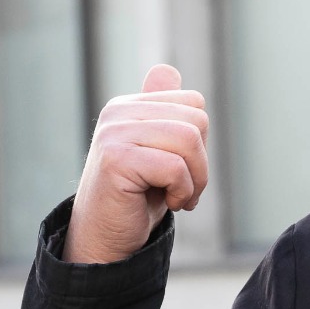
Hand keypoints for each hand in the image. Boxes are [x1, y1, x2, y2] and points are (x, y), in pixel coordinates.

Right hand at [63, 64, 210, 263]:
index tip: (184, 171)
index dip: (201, 142)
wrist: (106, 239)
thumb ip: (164, 113)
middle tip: (184, 190)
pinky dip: (182, 191)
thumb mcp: (159, 152)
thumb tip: (167, 69)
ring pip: (189, 140)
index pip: (194, 102)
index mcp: (130, 106)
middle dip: (202, 162)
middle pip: (197, 119)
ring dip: (195, 179)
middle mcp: (118, 112)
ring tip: (178, 198)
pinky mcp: (115, 158)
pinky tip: (167, 204)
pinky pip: (174, 167)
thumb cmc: (137, 199)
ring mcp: (114, 133)